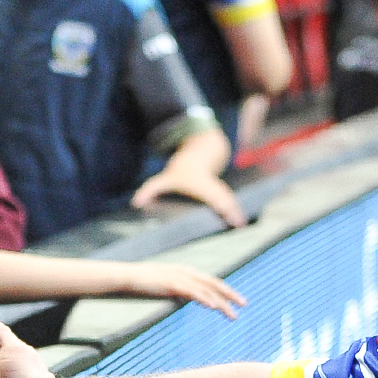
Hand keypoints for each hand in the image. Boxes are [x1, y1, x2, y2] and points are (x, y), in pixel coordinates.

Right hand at [117, 262, 246, 318]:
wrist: (125, 277)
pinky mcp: (172, 284)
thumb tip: (184, 298)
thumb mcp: (163, 286)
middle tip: (244, 304)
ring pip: (207, 290)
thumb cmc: (142, 284)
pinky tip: (214, 307)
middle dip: (230, 294)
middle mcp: (185, 272)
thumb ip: (176, 290)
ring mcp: (179, 277)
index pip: (210, 281)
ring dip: (221, 302)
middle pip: (214, 283)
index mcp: (185, 272)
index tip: (237, 299)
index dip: (225, 289)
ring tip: (233, 314)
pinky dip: (205, 299)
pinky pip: (193, 292)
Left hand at [131, 165, 248, 228]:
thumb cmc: (182, 170)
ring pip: (230, 199)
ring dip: (236, 211)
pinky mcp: (224, 192)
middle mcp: (211, 185)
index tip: (219, 209)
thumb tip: (135, 202)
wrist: (202, 151)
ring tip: (241, 226)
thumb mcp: (165, 178)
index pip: (210, 193)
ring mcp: (219, 188)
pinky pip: (231, 201)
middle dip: (231, 209)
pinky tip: (240, 223)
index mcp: (199, 183)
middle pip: (224, 197)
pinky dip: (235, 211)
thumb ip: (150, 189)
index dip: (218, 202)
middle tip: (239, 224)